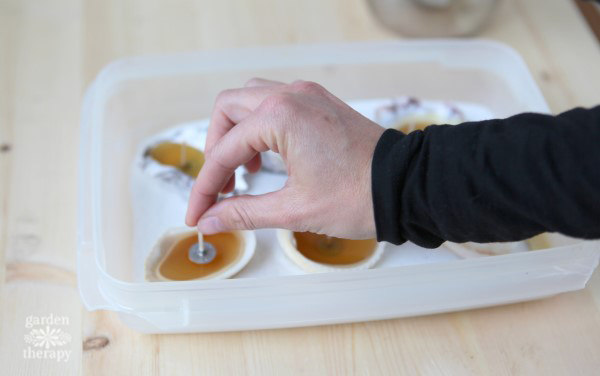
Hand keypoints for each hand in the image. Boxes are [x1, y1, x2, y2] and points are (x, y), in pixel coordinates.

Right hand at [185, 78, 384, 238]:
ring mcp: (308, 96)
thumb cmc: (359, 196)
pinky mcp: (320, 103)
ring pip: (251, 101)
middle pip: (228, 109)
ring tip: (245, 173)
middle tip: (220, 186)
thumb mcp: (295, 210)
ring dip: (238, 133)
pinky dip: (261, 128)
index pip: (225, 150)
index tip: (198, 212)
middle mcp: (291, 96)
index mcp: (281, 117)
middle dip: (216, 148)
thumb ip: (244, 212)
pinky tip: (269, 159)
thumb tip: (210, 220)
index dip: (206, 186)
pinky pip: (276, 104)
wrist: (406, 186)